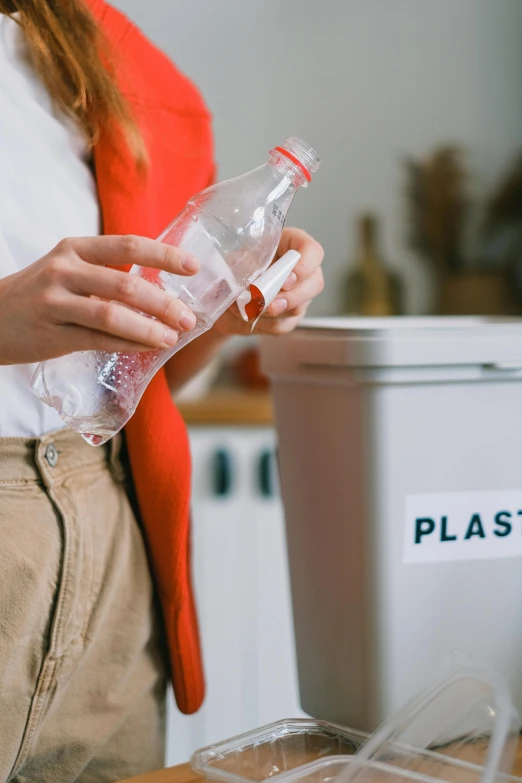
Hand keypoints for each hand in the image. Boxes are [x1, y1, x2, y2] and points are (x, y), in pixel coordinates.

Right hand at [0, 235, 199, 364]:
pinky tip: (147, 349)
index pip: (128, 245)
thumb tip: (162, 288)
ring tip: (172, 337)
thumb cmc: (41, 294)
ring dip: (149, 328)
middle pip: (125, 284)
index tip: (194, 267)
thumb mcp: (69, 270)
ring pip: (112, 315)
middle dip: (163, 303)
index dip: (164, 256)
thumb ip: (107, 273)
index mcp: (75, 248)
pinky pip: (99, 340)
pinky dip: (128, 345)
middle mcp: (64, 270)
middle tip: (188, 317)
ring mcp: (56, 302)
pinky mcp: (52, 335)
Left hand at [214, 227, 323, 335]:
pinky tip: (249, 315)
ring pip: (299, 308)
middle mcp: (301, 270)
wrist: (223, 294)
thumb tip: (255, 280)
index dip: (304, 267)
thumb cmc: (233, 268)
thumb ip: (248, 264)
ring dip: (270, 312)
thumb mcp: (237, 258)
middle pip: (315, 284)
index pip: (312, 251)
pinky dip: (264, 323)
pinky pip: (284, 325)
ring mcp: (299, 294)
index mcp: (291, 245)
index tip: (287, 279)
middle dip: (292, 297)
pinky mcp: (290, 316)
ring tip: (247, 307)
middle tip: (270, 304)